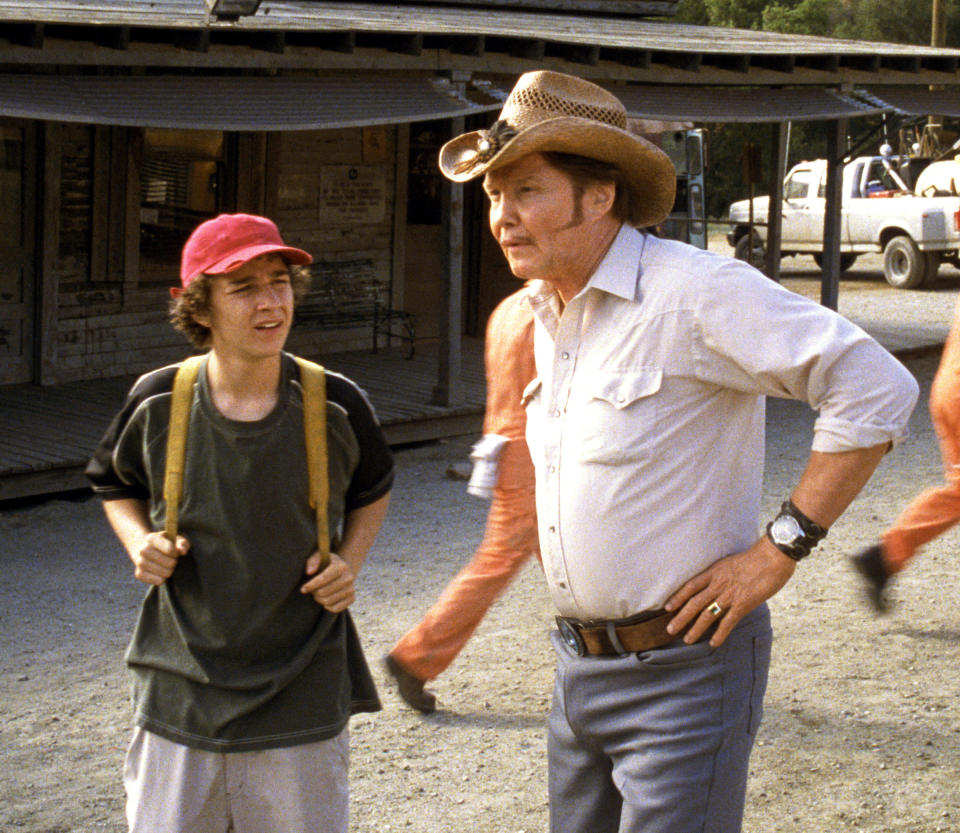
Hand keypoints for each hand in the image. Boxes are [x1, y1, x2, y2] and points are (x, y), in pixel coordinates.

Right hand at [131, 531, 187, 585]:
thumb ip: (183, 543)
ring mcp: (140, 562)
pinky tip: (160, 573)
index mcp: (152, 538)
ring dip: (169, 571)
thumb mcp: (176, 540)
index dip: (176, 553)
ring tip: (166, 566)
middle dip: (174, 562)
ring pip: (164, 573)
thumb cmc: (166, 544)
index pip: (170, 549)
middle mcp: (143, 549)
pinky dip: (163, 579)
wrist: (146, 550)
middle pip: (169, 563)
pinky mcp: (139, 574)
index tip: (175, 552)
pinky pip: (158, 581)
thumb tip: (183, 551)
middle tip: (171, 560)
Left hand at [301, 552, 355, 612]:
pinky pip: (336, 609)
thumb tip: (309, 572)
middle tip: (311, 590)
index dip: (311, 585)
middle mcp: (349, 577)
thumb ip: (313, 561)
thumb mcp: (319, 557)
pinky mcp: (352, 598)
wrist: (341, 570)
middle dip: (314, 593)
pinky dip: (327, 607)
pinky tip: (325, 600)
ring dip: (319, 600)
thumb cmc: (326, 563)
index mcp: (341, 566)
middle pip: (325, 592)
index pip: (324, 578)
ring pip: (329, 601)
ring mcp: (352, 588)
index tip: (303, 589)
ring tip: (317, 594)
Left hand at [664, 537, 795, 646]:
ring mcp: (730, 595)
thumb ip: (721, 574)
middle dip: (681, 617)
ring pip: (707, 615)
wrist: (772, 556)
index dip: (678, 597)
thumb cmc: (755, 558)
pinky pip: (728, 622)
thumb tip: (716, 583)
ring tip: (687, 640)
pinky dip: (720, 634)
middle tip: (670, 629)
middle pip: (694, 603)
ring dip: (696, 629)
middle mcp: (718, 584)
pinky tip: (713, 643)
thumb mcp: (730, 563)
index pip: (690, 586)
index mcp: (714, 572)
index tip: (667, 607)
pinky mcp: (743, 604)